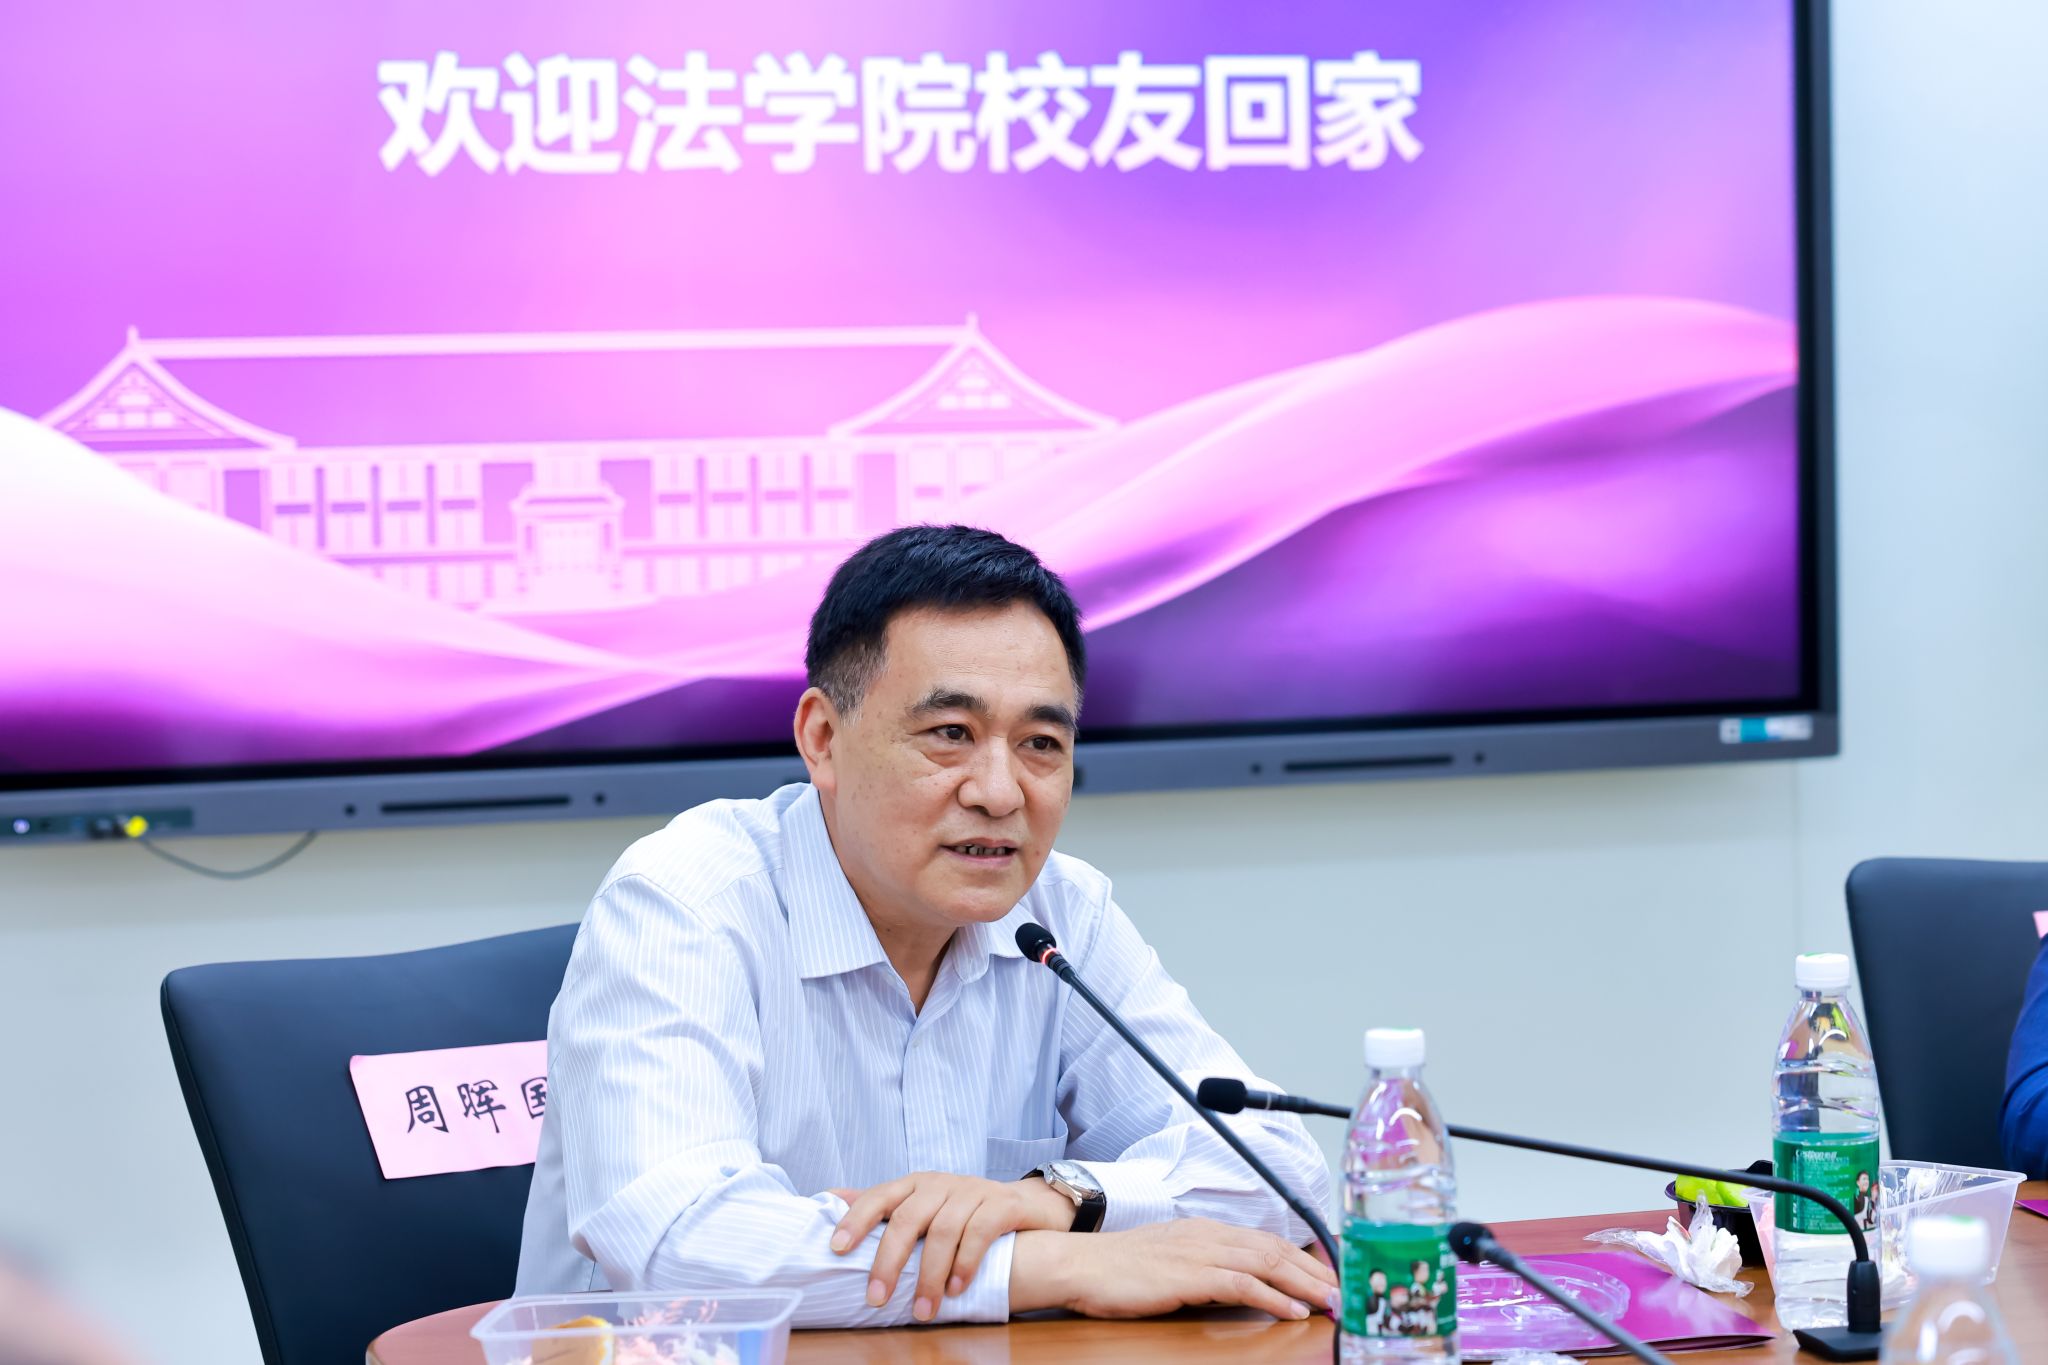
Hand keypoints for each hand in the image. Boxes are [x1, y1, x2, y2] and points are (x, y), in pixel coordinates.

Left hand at [827, 1171, 1078, 1319]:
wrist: (1027, 1206)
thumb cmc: (965, 1211)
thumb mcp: (923, 1205)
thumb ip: (883, 1205)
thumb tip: (830, 1197)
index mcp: (916, 1184)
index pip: (879, 1195)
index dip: (857, 1219)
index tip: (837, 1249)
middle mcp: (941, 1183)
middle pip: (909, 1218)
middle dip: (889, 1261)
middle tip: (877, 1299)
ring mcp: (973, 1191)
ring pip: (944, 1231)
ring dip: (930, 1275)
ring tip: (922, 1310)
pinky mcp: (1002, 1204)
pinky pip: (980, 1232)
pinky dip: (965, 1263)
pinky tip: (956, 1289)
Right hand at [1010, 1218, 1338, 1321]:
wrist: (1080, 1265)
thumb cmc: (1118, 1268)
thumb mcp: (1167, 1259)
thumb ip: (1201, 1265)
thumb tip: (1230, 1283)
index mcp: (1203, 1230)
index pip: (1264, 1239)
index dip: (1299, 1256)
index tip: (1324, 1273)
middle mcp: (1207, 1235)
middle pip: (1274, 1247)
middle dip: (1312, 1268)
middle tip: (1341, 1289)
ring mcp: (1199, 1252)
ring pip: (1266, 1262)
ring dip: (1303, 1283)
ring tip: (1328, 1301)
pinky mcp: (1189, 1275)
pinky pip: (1243, 1284)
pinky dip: (1273, 1296)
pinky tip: (1292, 1309)